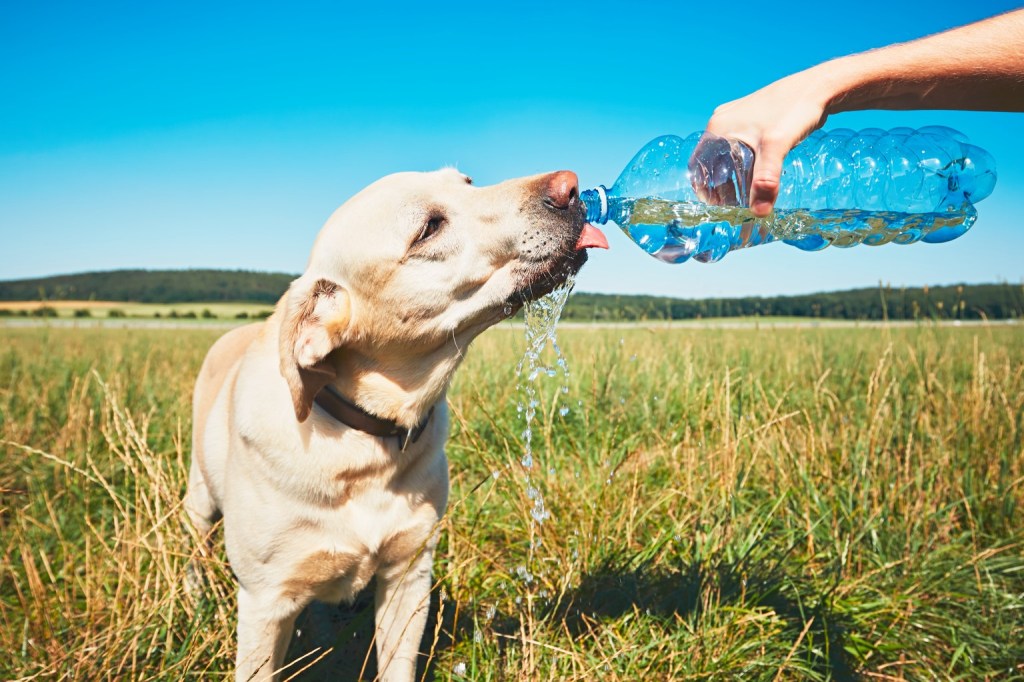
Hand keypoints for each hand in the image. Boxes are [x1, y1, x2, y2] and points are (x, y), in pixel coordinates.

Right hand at [701, 68, 832, 216]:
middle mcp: (723, 122)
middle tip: (735, 205)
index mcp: (718, 128)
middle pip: (712, 162)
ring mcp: (737, 119)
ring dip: (734, 176)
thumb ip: (766, 180)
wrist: (818, 87)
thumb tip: (759, 213)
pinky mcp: (752, 120)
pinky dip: (745, 165)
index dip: (704, 189)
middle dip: (721, 186)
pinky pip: (740, 148)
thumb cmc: (794, 110)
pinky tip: (759, 174)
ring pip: (727, 156)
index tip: (717, 208)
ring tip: (747, 194)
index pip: (698, 165)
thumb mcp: (777, 147)